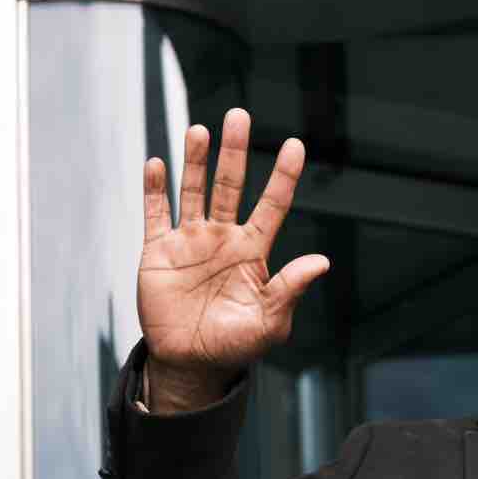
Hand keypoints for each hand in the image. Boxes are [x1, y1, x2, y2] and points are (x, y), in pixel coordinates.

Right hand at [137, 108, 329, 412]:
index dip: (283, 176)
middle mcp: (222, 237)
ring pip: (193, 190)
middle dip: (234, 152)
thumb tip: (323, 262)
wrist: (190, 363)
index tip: (296, 145)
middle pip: (230, 185)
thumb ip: (291, 288)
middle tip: (239, 115)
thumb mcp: (270, 322)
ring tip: (200, 131)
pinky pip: (155, 214)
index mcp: (253, 251)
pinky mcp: (158, 251)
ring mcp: (189, 241)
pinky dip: (154, 189)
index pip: (272, 205)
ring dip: (195, 161)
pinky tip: (156, 164)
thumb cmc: (235, 345)